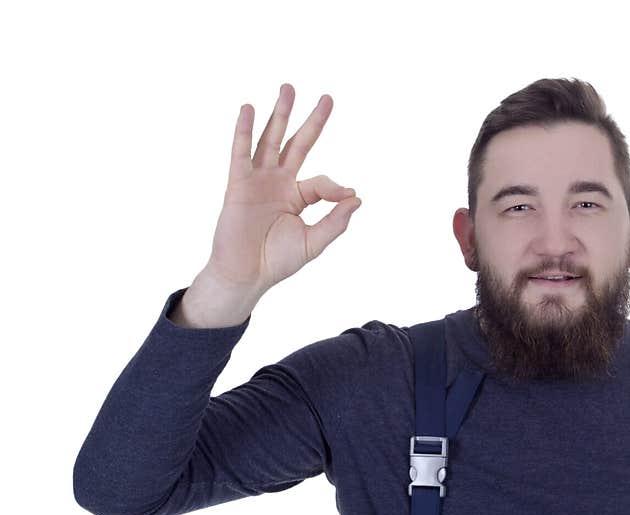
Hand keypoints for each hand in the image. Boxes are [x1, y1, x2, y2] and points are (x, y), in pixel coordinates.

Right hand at [205, 83, 361, 295]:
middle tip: (326, 97)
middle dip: (311, 121)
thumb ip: (335, 221)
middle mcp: (277, 183)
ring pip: (271, 141)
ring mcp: (258, 181)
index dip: (336, 187)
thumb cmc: (277, 261)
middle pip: (297, 144)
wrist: (246, 275)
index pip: (321, 181)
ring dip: (279, 114)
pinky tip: (249, 110)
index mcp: (296, 196)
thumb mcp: (314, 242)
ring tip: (288, 88)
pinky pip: (241, 153)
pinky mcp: (238, 185)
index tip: (347, 197)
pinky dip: (244, 132)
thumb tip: (357, 197)